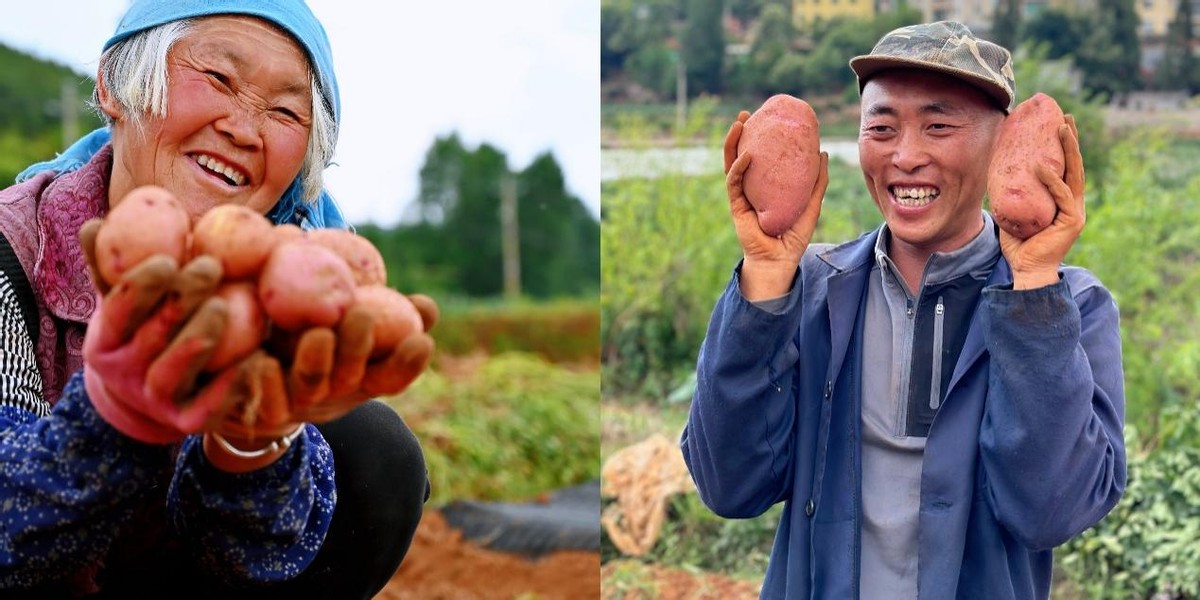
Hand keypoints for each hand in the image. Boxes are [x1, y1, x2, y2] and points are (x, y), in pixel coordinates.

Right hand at [79, 219, 243, 443]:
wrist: (151, 396)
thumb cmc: (144, 329)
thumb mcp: (125, 301)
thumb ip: (112, 265)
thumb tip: (94, 224)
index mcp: (105, 340)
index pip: (117, 311)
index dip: (140, 285)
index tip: (169, 259)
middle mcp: (124, 373)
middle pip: (151, 337)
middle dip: (180, 300)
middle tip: (211, 267)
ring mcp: (154, 400)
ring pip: (171, 373)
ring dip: (196, 339)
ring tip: (224, 307)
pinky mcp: (186, 421)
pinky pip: (205, 407)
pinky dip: (226, 386)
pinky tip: (252, 358)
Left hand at [206, 293, 436, 471]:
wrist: (256, 384)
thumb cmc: (316, 339)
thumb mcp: (351, 323)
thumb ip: (385, 306)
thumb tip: (424, 305)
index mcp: (361, 375)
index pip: (393, 376)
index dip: (409, 364)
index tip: (421, 341)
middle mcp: (333, 392)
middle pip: (351, 376)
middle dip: (359, 348)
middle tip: (363, 315)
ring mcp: (298, 401)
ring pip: (310, 384)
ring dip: (317, 362)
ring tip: (318, 334)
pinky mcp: (262, 409)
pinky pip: (264, 401)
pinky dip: (265, 382)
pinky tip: (262, 361)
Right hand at [723, 110, 829, 300]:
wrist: (780, 260)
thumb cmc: (794, 236)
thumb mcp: (811, 203)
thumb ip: (817, 181)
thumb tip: (822, 151)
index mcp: (765, 186)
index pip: (759, 157)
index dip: (760, 137)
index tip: (766, 118)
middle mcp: (750, 188)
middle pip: (741, 155)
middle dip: (741, 134)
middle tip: (746, 114)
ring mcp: (741, 196)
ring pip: (732, 164)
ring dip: (732, 143)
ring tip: (738, 124)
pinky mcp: (736, 206)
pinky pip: (734, 182)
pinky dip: (738, 167)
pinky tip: (746, 154)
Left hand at [999, 115, 1085, 289]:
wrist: (1026, 270)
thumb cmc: (1019, 245)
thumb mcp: (1012, 215)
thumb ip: (1010, 198)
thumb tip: (991, 180)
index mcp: (1062, 201)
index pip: (1064, 168)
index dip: (1063, 147)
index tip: (1059, 124)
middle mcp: (1072, 203)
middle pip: (1074, 165)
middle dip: (1071, 140)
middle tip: (1066, 117)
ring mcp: (1075, 211)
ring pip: (1073, 174)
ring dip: (1068, 150)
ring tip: (1061, 129)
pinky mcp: (1071, 221)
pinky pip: (1061, 195)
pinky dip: (1051, 180)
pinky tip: (1041, 166)